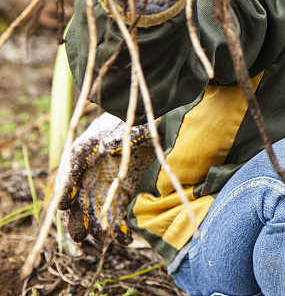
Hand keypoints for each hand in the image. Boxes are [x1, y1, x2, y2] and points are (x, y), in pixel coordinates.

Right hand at [56, 113, 157, 244]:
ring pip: (92, 212)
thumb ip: (115, 136)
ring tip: (105, 242)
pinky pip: (114, 214)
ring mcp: (100, 186)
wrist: (139, 126)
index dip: (67, 187)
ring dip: (96, 229)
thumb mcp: (122, 127)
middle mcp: (86, 173)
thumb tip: (108, 144)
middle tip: (79, 236)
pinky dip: (118, 228)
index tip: (65, 203)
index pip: (71, 170)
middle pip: (76, 199)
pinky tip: (125, 239)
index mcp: (82, 152)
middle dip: (76, 219)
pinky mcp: (117, 195)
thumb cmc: (126, 124)